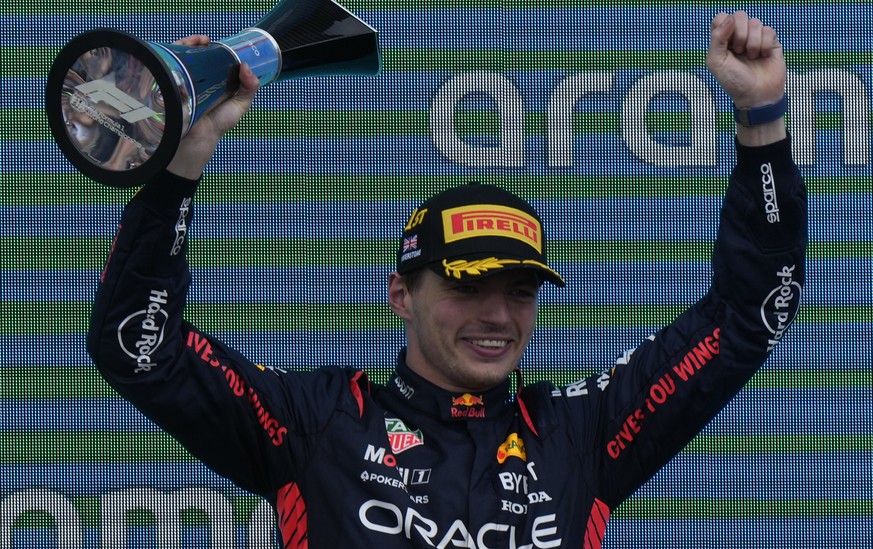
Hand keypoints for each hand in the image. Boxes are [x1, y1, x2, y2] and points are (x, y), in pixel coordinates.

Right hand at [166, 35, 260, 178]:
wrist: (198, 137)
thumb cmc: (218, 123)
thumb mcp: (240, 105)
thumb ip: (249, 87)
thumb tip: (247, 65)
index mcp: (214, 82)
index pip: (213, 59)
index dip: (216, 48)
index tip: (220, 43)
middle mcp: (198, 79)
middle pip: (196, 54)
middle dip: (200, 44)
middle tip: (207, 41)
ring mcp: (183, 80)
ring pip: (182, 55)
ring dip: (188, 44)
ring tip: (199, 42)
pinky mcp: (170, 82)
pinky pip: (169, 63)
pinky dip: (175, 52)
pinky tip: (185, 49)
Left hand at [706, 11, 785, 108]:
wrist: (757, 94)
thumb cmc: (734, 82)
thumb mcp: (716, 62)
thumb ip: (717, 38)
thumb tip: (729, 18)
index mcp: (722, 40)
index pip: (721, 18)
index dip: (724, 25)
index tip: (727, 41)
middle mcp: (738, 36)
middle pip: (739, 15)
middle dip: (740, 34)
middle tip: (739, 51)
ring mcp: (755, 38)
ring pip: (755, 22)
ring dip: (753, 42)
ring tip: (751, 57)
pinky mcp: (770, 41)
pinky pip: (768, 30)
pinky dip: (765, 44)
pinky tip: (762, 56)